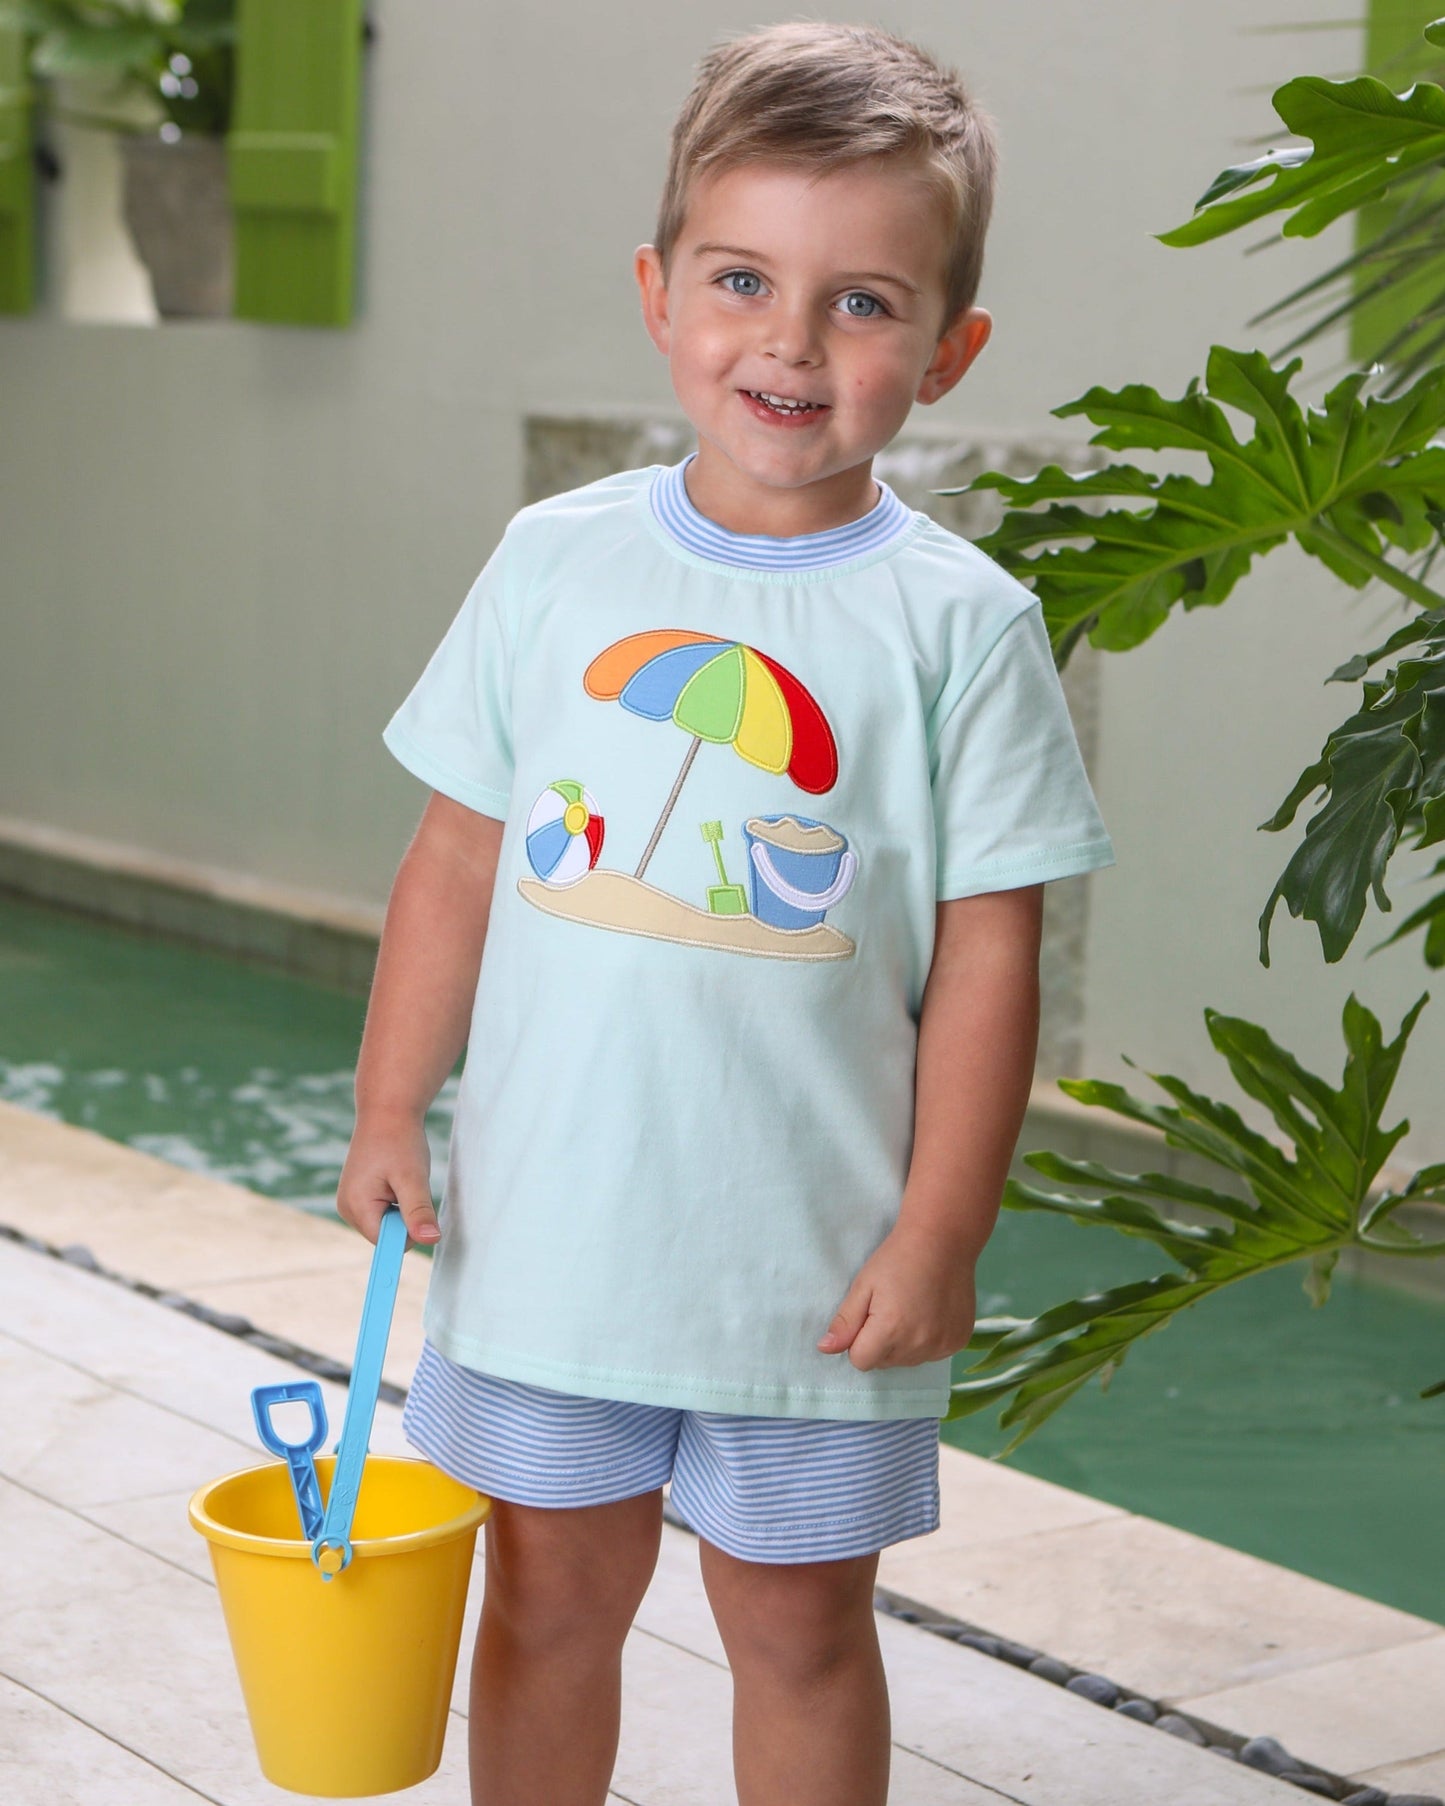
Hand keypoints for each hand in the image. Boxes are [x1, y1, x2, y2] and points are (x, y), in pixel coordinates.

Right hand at [336, 1108, 440, 1247]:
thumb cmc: (400, 1141)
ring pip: (387, 1224)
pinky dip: (396, 1200)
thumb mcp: (413, 1178)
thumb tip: (430, 1240)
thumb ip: (418, 1211)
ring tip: (401, 1177)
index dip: (407, 1228)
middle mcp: (347, 1208)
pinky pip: (384, 1212)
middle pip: (386, 1235)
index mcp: (355, 1207)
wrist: (388, 1112)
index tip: (415, 1201)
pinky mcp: (358, 1196)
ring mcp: (350, 1202)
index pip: (386, 1243)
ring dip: (401, 1207)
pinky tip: (395, 1177)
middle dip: (404, 1216)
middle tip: (408, 1184)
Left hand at [817, 1220, 977, 1370]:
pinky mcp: (958, 1341)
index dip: (858, 1340)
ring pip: (908, 1361)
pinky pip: (932, 1354)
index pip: (861, 1361)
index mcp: (891, 1330)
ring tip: (910, 1308)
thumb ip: (845, 1322)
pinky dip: (927, 1340)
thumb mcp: (863, 1285)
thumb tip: (825, 1349)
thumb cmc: (897, 1258)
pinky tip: (930, 1312)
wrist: (942, 1240)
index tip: (868, 1315)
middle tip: (889, 1307)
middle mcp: (919, 1344)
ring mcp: (942, 1345)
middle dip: (880, 1343)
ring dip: (904, 1344)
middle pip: (884, 1363)